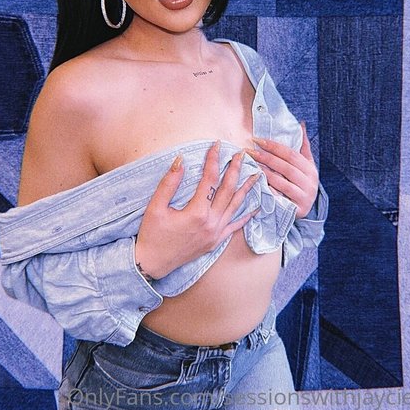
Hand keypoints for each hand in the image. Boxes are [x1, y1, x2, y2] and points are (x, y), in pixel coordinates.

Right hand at [135, 142, 260, 279]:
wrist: (152, 263)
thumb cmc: (152, 234)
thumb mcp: (155, 207)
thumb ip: (169, 183)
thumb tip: (181, 160)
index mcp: (197, 213)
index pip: (209, 179)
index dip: (213, 160)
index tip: (216, 145)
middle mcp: (211, 223)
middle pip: (227, 190)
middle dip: (235, 170)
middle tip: (241, 154)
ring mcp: (215, 234)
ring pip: (235, 206)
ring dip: (246, 189)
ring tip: (257, 174)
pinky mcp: (215, 242)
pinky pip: (235, 226)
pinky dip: (246, 216)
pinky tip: (256, 207)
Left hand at [245, 122, 318, 219]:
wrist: (306, 209)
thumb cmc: (301, 183)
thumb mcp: (305, 165)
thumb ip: (302, 146)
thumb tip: (301, 124)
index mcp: (310, 169)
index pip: (291, 154)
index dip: (274, 146)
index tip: (257, 140)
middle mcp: (310, 183)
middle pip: (286, 167)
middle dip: (266, 158)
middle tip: (249, 151)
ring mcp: (304, 198)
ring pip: (282, 183)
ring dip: (265, 173)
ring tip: (251, 165)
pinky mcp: (296, 210)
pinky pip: (280, 199)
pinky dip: (268, 191)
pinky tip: (256, 184)